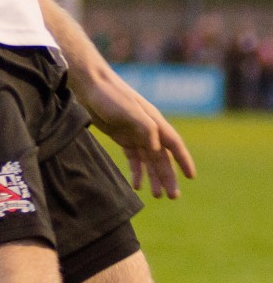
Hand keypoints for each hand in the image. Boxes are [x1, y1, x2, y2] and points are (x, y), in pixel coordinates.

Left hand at [76, 70, 196, 198]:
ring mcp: (135, 134)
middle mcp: (148, 130)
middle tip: (173, 197)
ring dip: (154, 177)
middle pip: (162, 157)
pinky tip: (137, 185)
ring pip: (149, 160)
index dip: (184, 160)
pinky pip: (134, 158)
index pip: (174, 144)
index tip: (191, 177)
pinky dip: (137, 171)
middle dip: (169, 177)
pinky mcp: (122, 137)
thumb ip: (145, 128)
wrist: (90, 85)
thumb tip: (157, 149)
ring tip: (157, 196)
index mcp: (154, 122)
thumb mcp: (130, 111)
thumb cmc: (111, 95)